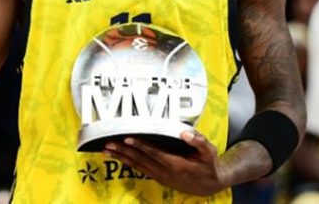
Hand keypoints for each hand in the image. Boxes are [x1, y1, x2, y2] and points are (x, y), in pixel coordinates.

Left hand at [103, 131, 226, 195]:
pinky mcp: (159, 177)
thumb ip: (198, 141)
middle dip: (123, 151)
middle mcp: (165, 172)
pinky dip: (129, 163)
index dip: (140, 145)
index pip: (154, 152)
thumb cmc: (209, 165)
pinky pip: (141, 169)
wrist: (210, 184)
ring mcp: (161, 176)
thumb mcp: (209, 152)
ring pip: (138, 165)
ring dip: (122, 157)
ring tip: (107, 151)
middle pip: (141, 159)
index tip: (128, 138)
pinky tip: (120, 158)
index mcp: (176, 164)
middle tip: (108, 144)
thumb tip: (184, 133)